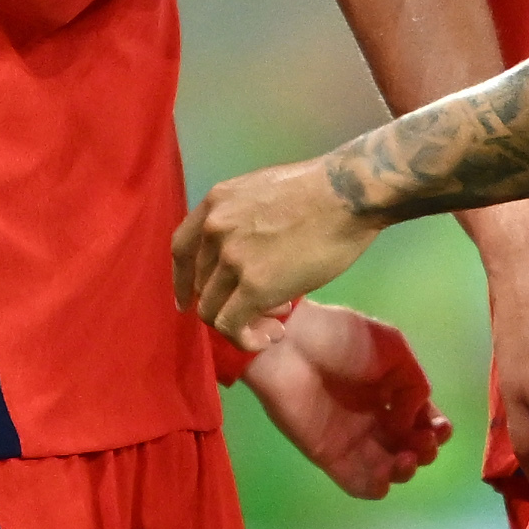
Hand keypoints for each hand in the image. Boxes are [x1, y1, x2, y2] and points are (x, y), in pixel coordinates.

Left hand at [179, 156, 380, 348]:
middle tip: (265, 307)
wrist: (347, 194)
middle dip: (228, 301)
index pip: (181, 249)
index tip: (189, 300)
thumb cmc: (320, 189)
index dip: (182, 281)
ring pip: (211, 310)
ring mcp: (230, 259)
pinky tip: (272, 335)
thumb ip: (243, 222)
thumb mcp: (262, 193)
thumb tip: (249, 255)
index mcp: (215, 203)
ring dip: (240, 323)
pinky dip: (246, 339)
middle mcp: (213, 229)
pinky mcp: (252, 286)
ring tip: (273, 324)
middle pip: (200, 284)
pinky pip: (230, 326)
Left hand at [241, 298, 449, 497]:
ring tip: (405, 457)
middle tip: (421, 440)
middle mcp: (374, 419)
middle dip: (425, 450)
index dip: (437, 428)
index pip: (423, 421)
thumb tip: (409, 421)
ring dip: (405, 471)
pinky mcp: (329, 456)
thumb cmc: (340, 337)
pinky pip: (358, 484)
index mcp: (391, 392)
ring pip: (388, 471)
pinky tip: (386, 474)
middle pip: (410, 449)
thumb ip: (414, 384)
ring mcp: (352, 440)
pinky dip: (376, 487)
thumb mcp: (392, 348)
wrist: (291, 344)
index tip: (437, 426)